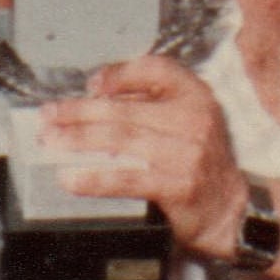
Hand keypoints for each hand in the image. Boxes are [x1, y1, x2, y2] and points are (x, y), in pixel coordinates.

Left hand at [34, 55, 246, 258]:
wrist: (229, 209)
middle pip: (125, 109)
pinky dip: (95, 178)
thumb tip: (98, 94)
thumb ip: (150, 102)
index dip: (120, 74)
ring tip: (52, 143)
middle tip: (50, 116)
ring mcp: (187, 154)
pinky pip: (127, 178)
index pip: (156, 70)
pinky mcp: (178, 186)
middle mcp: (194, 120)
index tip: (91, 85)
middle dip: (79, 113)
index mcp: (196, 96)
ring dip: (79, 141)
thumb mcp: (187, 119)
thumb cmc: (199, 160)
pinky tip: (72, 178)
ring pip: (121, 141)